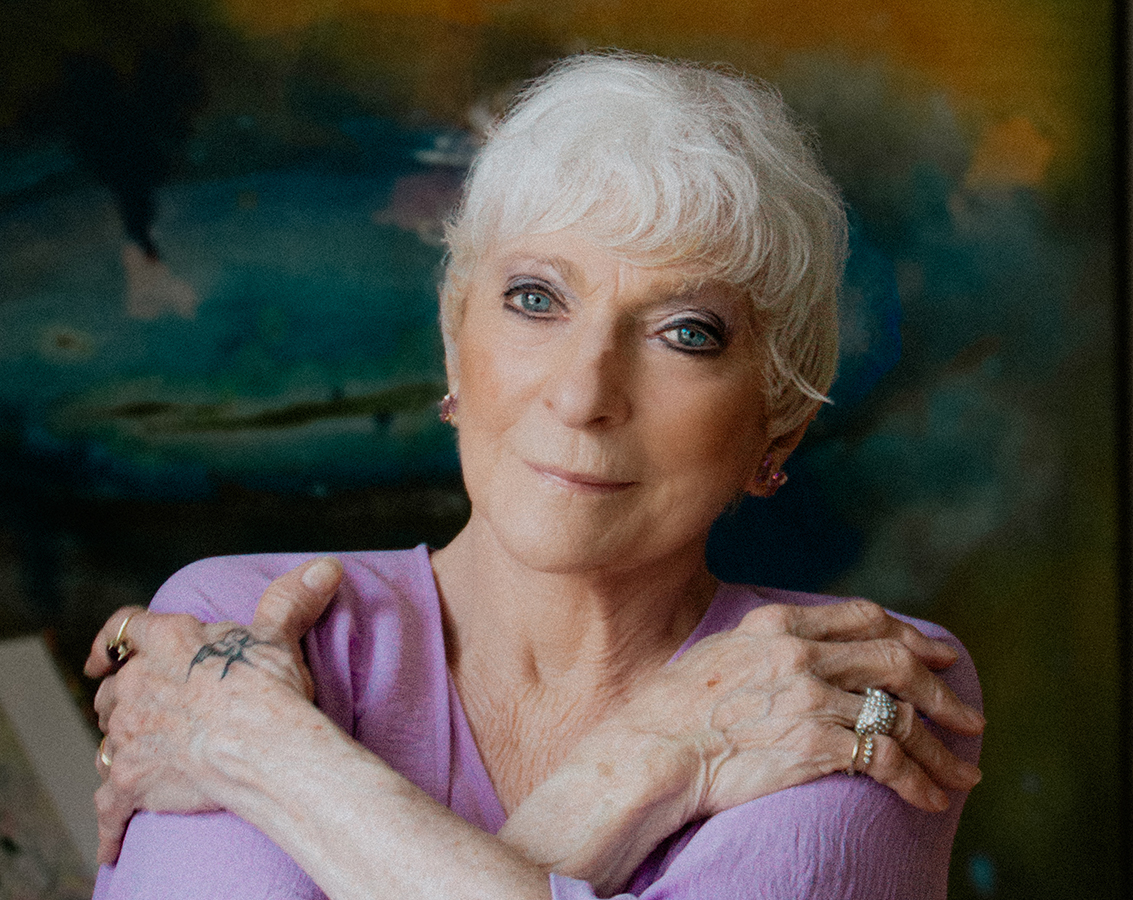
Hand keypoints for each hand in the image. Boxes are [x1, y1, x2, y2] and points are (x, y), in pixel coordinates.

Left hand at [83, 556, 343, 864]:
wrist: (260, 748)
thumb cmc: (269, 690)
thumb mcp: (278, 637)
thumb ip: (292, 599)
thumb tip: (326, 566)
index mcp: (166, 642)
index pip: (126, 629)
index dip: (110, 640)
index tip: (102, 653)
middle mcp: (136, 684)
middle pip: (112, 687)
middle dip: (123, 697)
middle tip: (145, 709)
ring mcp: (127, 734)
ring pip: (107, 739)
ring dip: (120, 746)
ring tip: (142, 757)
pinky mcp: (130, 781)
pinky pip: (108, 805)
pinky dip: (109, 823)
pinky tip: (112, 841)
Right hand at [623, 599, 983, 818]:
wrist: (655, 749)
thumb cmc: (676, 708)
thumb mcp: (722, 651)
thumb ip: (767, 644)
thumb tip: (800, 649)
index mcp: (779, 625)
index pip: (863, 618)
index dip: (908, 635)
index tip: (935, 655)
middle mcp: (801, 654)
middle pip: (896, 662)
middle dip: (943, 692)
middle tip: (969, 717)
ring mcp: (811, 699)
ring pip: (901, 717)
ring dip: (942, 751)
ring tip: (963, 775)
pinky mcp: (815, 746)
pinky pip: (886, 761)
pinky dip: (918, 783)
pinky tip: (930, 799)